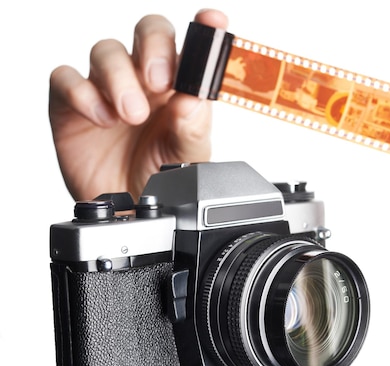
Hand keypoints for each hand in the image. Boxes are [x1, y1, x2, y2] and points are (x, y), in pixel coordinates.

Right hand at [49, 9, 228, 201]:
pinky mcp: (72, 103)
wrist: (127, 211)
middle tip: (158, 82)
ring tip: (131, 115)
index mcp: (179, 85)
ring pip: (107, 51)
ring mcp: (107, 87)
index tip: (214, 21)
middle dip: (154, 48)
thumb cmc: (160, 178)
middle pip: (148, 32)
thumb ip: (193, 128)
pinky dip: (83, 94)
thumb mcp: (186, 158)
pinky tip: (101, 120)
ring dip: (119, 79)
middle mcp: (144, 78)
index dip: (204, 28)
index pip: (192, 45)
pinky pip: (66, 78)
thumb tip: (193, 99)